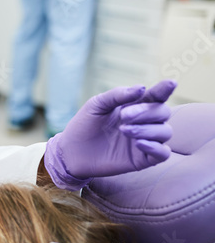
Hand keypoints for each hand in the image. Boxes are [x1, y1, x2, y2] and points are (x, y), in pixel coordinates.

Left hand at [45, 80, 175, 190]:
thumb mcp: (97, 105)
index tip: (170, 83)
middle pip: (163, 112)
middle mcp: (145, 122)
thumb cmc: (84, 125)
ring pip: (165, 132)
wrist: (71, 151)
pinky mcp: (143, 159)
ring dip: (148, 129)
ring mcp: (146, 140)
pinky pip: (163, 153)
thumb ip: (118, 95)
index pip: (156, 96)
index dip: (165, 89)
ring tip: (124, 130)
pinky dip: (156, 147)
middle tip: (123, 116)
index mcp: (136, 106)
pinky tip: (139, 143)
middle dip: (146, 112)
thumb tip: (142, 88)